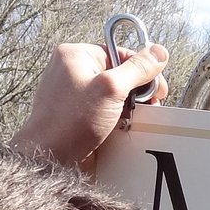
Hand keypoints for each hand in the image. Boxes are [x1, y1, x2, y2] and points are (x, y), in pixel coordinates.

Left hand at [12, 41, 169, 170]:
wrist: (50, 158)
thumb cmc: (70, 122)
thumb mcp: (111, 89)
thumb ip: (137, 69)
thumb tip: (158, 52)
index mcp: (76, 55)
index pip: (121, 52)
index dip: (142, 70)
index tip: (156, 88)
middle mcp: (73, 69)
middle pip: (119, 72)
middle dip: (137, 90)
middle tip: (146, 104)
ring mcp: (74, 91)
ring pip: (114, 92)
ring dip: (129, 106)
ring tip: (131, 119)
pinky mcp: (77, 111)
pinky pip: (105, 107)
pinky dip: (117, 117)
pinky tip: (120, 127)